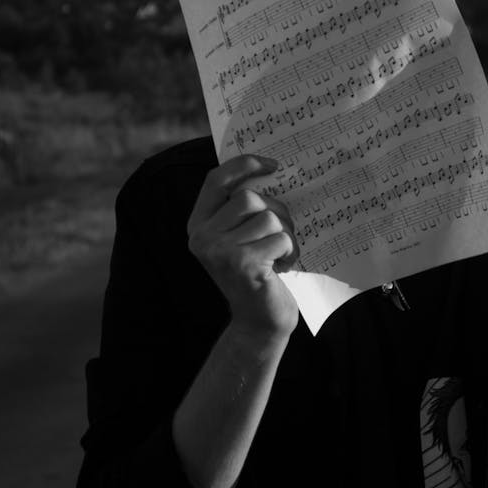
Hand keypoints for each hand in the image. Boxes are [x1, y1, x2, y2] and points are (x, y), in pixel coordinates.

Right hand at [187, 153, 299, 339]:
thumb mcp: (241, 239)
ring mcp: (219, 251)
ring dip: (284, 234)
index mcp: (198, 225)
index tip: (272, 164)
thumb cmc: (257, 276)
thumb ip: (243, 210)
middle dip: (276, 211)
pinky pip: (280, 237)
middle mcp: (202, 237)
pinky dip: (289, 251)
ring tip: (280, 255)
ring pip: (267, 216)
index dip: (244, 165)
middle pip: (248, 197)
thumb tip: (271, 170)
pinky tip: (282, 268)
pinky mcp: (242, 263)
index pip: (216, 180)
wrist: (259, 323)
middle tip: (281, 234)